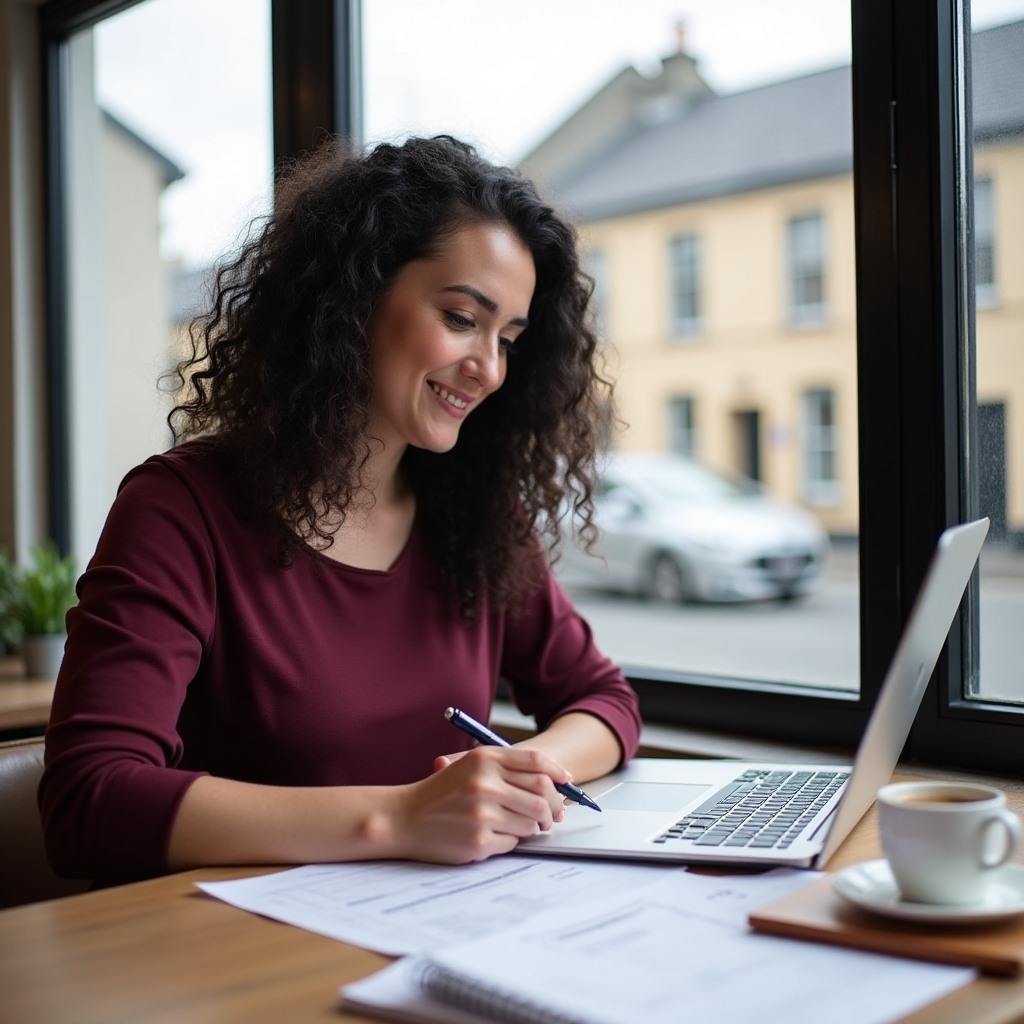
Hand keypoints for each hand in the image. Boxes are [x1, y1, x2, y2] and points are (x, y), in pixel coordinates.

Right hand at [385, 746, 569, 863]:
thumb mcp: (469, 767)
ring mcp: (483, 813)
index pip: (536, 763)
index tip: (566, 781)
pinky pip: (514, 842)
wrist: (403, 818)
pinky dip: (510, 840)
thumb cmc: (439, 793)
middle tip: (552, 814)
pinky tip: (493, 835)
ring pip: (532, 822)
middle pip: (542, 794)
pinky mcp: (479, 840)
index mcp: (485, 760)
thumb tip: (551, 779)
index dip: (557, 772)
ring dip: (531, 827)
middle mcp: (485, 783)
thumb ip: (505, 768)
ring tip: (516, 825)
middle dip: (553, 806)